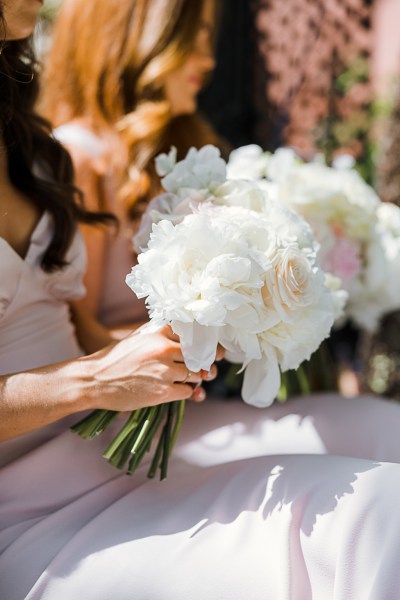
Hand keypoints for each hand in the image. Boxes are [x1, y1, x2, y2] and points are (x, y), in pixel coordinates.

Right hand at [80, 326, 217, 411]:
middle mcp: (164, 347)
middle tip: (204, 368)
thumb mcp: (138, 337)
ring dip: (195, 379)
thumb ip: (160, 335)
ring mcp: (165, 370)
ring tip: (188, 380)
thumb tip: (186, 340)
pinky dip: (187, 392)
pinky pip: (188, 391)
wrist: (93, 380)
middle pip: (199, 354)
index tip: (208, 349)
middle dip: (204, 362)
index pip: (194, 332)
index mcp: (159, 331)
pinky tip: (177, 390)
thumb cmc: (115, 359)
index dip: (205, 342)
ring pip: (196, 374)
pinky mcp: (163, 390)